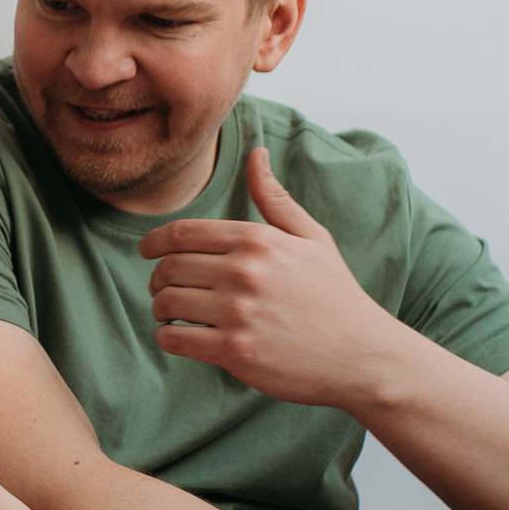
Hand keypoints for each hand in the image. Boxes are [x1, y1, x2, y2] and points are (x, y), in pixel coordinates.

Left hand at [139, 147, 408, 406]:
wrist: (362, 355)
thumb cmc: (335, 295)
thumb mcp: (312, 238)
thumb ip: (275, 198)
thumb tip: (256, 153)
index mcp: (258, 240)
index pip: (183, 233)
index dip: (154, 242)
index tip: (145, 251)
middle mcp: (244, 272)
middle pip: (170, 267)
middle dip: (157, 278)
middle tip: (161, 288)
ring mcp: (238, 312)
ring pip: (167, 303)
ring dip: (160, 309)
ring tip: (170, 314)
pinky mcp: (235, 351)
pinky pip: (175, 339)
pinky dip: (167, 338)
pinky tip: (177, 337)